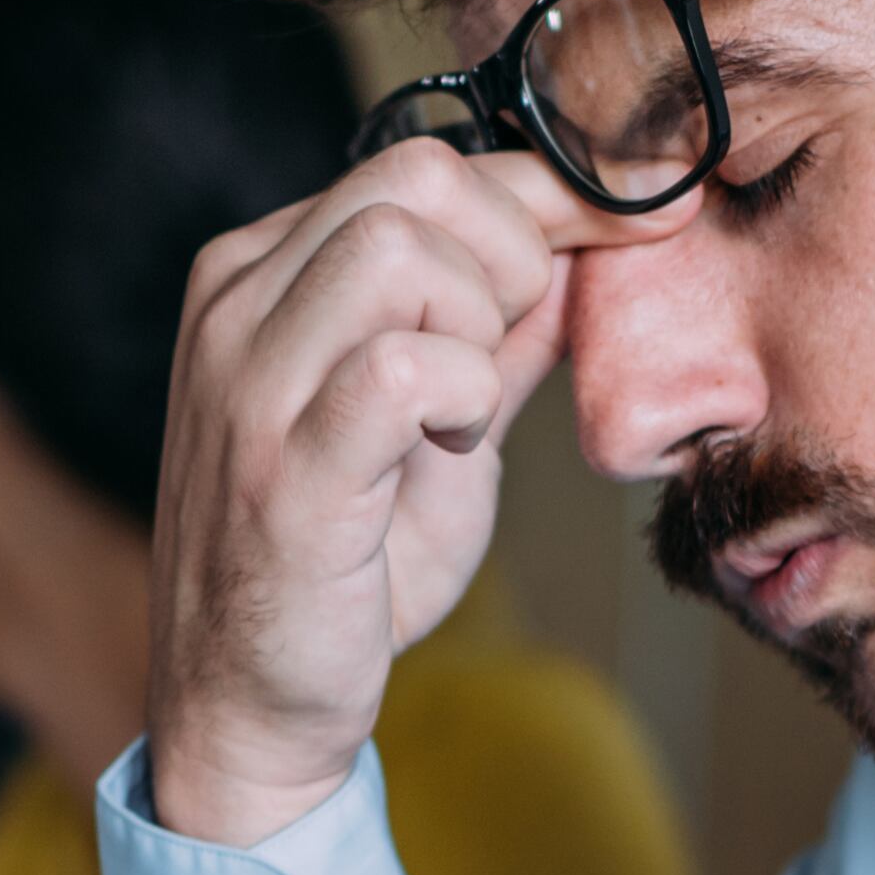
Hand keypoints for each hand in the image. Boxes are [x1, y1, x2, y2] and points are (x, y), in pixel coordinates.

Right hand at [147, 140, 677, 846]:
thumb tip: (585, 247)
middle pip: (417, 181)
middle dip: (515, 254)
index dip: (550, 190)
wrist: (253, 707)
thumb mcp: (434, 429)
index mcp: (261, 276)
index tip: (639, 220)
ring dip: (478, 326)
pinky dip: (460, 397)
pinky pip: (402, 367)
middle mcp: (235, 305)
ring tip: (463, 413)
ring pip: (403, 251)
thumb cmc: (341, 570)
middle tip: (511, 357)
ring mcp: (245, 381)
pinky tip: (447, 448)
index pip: (421, 168)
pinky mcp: (279, 466)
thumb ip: (495, 337)